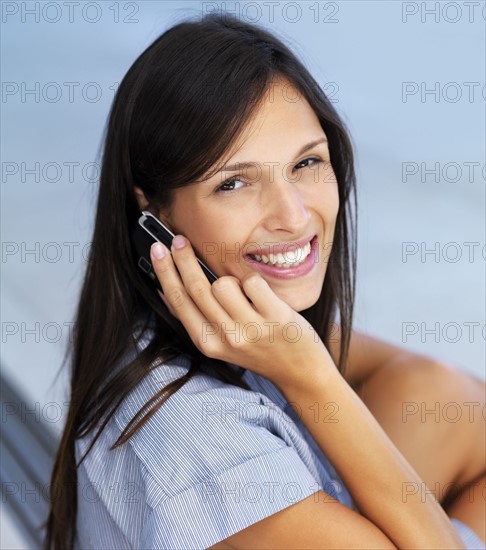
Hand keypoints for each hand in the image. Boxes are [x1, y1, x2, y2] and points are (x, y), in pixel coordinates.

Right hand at [150, 236, 333, 389]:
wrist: (299, 371)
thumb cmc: (259, 351)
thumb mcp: (222, 343)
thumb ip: (198, 319)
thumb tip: (168, 289)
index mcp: (208, 343)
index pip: (179, 302)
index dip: (165, 273)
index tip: (157, 250)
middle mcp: (227, 338)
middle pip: (196, 288)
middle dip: (183, 259)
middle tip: (178, 239)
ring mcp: (252, 329)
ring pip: (223, 284)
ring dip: (231, 280)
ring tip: (243, 293)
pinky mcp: (276, 318)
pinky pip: (253, 282)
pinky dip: (254, 282)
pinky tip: (261, 295)